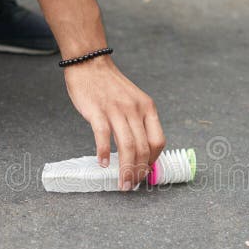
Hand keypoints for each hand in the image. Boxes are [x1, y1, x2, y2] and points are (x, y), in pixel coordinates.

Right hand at [63, 56, 165, 190]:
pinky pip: (104, 136)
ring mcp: (116, 110)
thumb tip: (140, 152)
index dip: (152, 161)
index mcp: (148, 108)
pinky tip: (103, 163)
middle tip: (131, 185)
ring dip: (126, 168)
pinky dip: (104, 152)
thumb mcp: (134, 101)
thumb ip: (138, 123)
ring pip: (127, 145)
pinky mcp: (98, 111)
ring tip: (121, 182)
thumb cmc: (110, 86)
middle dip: (139, 171)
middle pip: (143, 148)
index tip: (144, 173)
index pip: (158, 141)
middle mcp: (135, 109)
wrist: (90, 64)